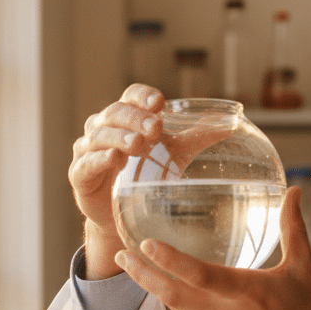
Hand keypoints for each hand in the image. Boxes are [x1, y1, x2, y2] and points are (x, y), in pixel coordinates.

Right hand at [69, 85, 234, 278]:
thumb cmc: (146, 174)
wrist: (122, 213)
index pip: (131, 97)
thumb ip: (197, 137)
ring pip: (99, 135)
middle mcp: (103, 128)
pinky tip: (113, 160)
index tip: (160, 103)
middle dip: (135, 119)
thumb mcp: (174, 154)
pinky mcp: (80, 175)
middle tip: (156, 128)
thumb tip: (230, 124)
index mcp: (126, 117)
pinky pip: (86, 163)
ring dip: (118, 137)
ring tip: (137, 145)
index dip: (143, 97)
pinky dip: (98, 159)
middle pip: (115, 113)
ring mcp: (88, 150)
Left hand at [115, 187, 310, 309]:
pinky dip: (173, 299)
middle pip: (174, 294)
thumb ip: (293, 226)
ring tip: (131, 266)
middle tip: (119, 253)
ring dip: (152, 287)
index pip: (199, 275)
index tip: (145, 244)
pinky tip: (163, 286)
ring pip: (177, 306)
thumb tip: (295, 190)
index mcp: (248, 292)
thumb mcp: (306, 266)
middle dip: (143, 274)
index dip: (169, 260)